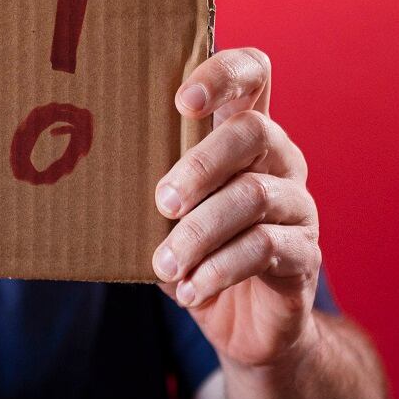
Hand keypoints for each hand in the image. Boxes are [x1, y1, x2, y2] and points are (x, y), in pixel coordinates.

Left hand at [151, 48, 321, 368]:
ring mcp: (298, 204)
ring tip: (164, 262)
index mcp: (245, 136)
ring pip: (254, 195)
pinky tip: (188, 289)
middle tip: (162, 201)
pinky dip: (218, 270)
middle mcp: (280, 160)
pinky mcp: (304, 252)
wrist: (246, 325)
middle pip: (254, 131)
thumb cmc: (198, 253)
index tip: (182, 100)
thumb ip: (152, 185)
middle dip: (200, 164)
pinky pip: (265, 248)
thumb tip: (93, 174)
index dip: (223, 74)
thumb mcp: (169, 215)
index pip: (254, 74)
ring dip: (199, 231)